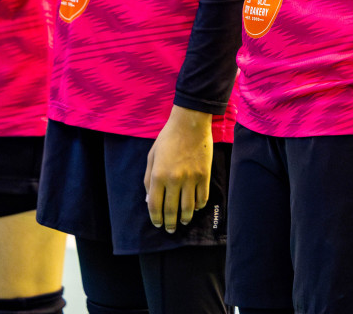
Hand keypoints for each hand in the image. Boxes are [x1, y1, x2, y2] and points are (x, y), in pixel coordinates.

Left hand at [144, 106, 213, 232]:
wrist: (190, 123)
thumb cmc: (168, 138)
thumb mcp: (152, 156)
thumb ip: (148, 179)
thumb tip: (150, 200)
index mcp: (158, 175)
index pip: (155, 206)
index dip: (156, 218)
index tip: (158, 224)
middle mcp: (174, 180)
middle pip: (172, 210)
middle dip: (170, 223)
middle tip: (170, 230)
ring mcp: (191, 178)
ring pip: (189, 208)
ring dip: (186, 218)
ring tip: (184, 222)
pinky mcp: (204, 175)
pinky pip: (202, 198)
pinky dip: (199, 206)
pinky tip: (196, 208)